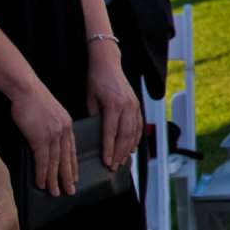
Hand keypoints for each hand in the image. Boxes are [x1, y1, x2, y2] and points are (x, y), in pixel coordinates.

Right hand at [13, 80, 76, 195]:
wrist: (25, 89)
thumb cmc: (33, 99)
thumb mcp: (50, 113)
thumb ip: (53, 127)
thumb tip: (47, 141)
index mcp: (67, 125)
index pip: (72, 150)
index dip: (73, 165)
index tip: (74, 177)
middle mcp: (64, 131)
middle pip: (67, 159)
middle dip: (68, 177)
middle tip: (70, 191)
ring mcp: (53, 135)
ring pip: (56, 163)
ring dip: (55, 179)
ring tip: (55, 192)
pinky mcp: (40, 138)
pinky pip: (43, 160)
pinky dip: (42, 173)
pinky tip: (42, 183)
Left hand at [84, 47, 143, 169]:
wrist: (108, 63)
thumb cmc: (96, 79)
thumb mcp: (90, 99)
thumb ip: (94, 117)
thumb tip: (95, 134)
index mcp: (113, 105)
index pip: (111, 133)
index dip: (109, 150)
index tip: (106, 162)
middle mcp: (126, 106)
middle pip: (125, 136)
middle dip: (120, 153)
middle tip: (115, 166)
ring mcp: (134, 105)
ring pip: (134, 132)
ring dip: (129, 148)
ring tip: (123, 160)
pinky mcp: (137, 104)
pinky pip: (139, 124)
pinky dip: (137, 138)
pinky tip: (132, 147)